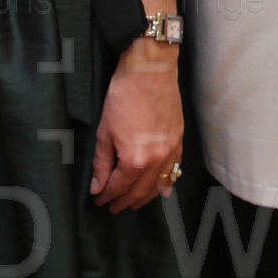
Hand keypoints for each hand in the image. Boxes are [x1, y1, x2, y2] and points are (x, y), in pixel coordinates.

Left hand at [90, 41, 182, 212]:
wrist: (151, 69)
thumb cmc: (124, 95)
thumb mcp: (105, 130)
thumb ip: (102, 163)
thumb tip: (98, 186)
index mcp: (135, 158)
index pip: (119, 186)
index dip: (107, 196)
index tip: (99, 200)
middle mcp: (157, 160)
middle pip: (139, 191)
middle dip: (124, 202)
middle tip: (113, 207)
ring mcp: (172, 151)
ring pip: (159, 185)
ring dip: (145, 198)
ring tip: (132, 203)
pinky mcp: (179, 141)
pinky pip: (174, 171)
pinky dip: (166, 184)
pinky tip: (161, 191)